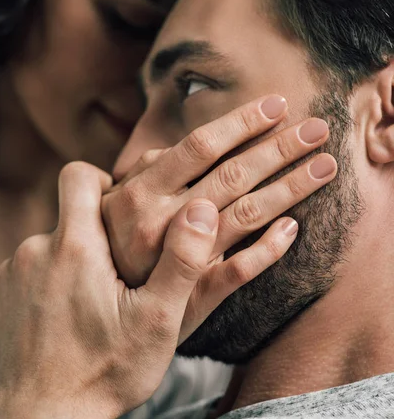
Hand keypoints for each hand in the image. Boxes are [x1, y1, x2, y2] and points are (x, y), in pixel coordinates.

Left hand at [0, 163, 221, 418]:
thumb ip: (183, 259)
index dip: (102, 179)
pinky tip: (67, 319)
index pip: (78, 176)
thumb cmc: (104, 373)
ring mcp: (11, 274)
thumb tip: (202, 208)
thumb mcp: (158, 319)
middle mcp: (35, 251)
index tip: (121, 202)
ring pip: (50, 245)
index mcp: (76, 247)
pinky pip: (30, 271)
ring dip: (73, 261)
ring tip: (96, 302)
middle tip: (120, 268)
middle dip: (94, 230)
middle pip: (67, 214)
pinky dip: (50, 283)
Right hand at [102, 96, 336, 340]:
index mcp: (141, 191)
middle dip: (279, 149)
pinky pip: (241, 270)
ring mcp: (181, 259)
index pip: (201, 146)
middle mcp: (162, 221)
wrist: (94, 313)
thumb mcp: (114, 200)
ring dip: (290, 188)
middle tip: (317, 129)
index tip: (278, 104)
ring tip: (324, 166)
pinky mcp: (196, 293)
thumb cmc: (108, 245)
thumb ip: (150, 170)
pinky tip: (293, 227)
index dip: (242, 123)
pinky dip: (270, 248)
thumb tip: (188, 145)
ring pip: (246, 215)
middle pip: (233, 175)